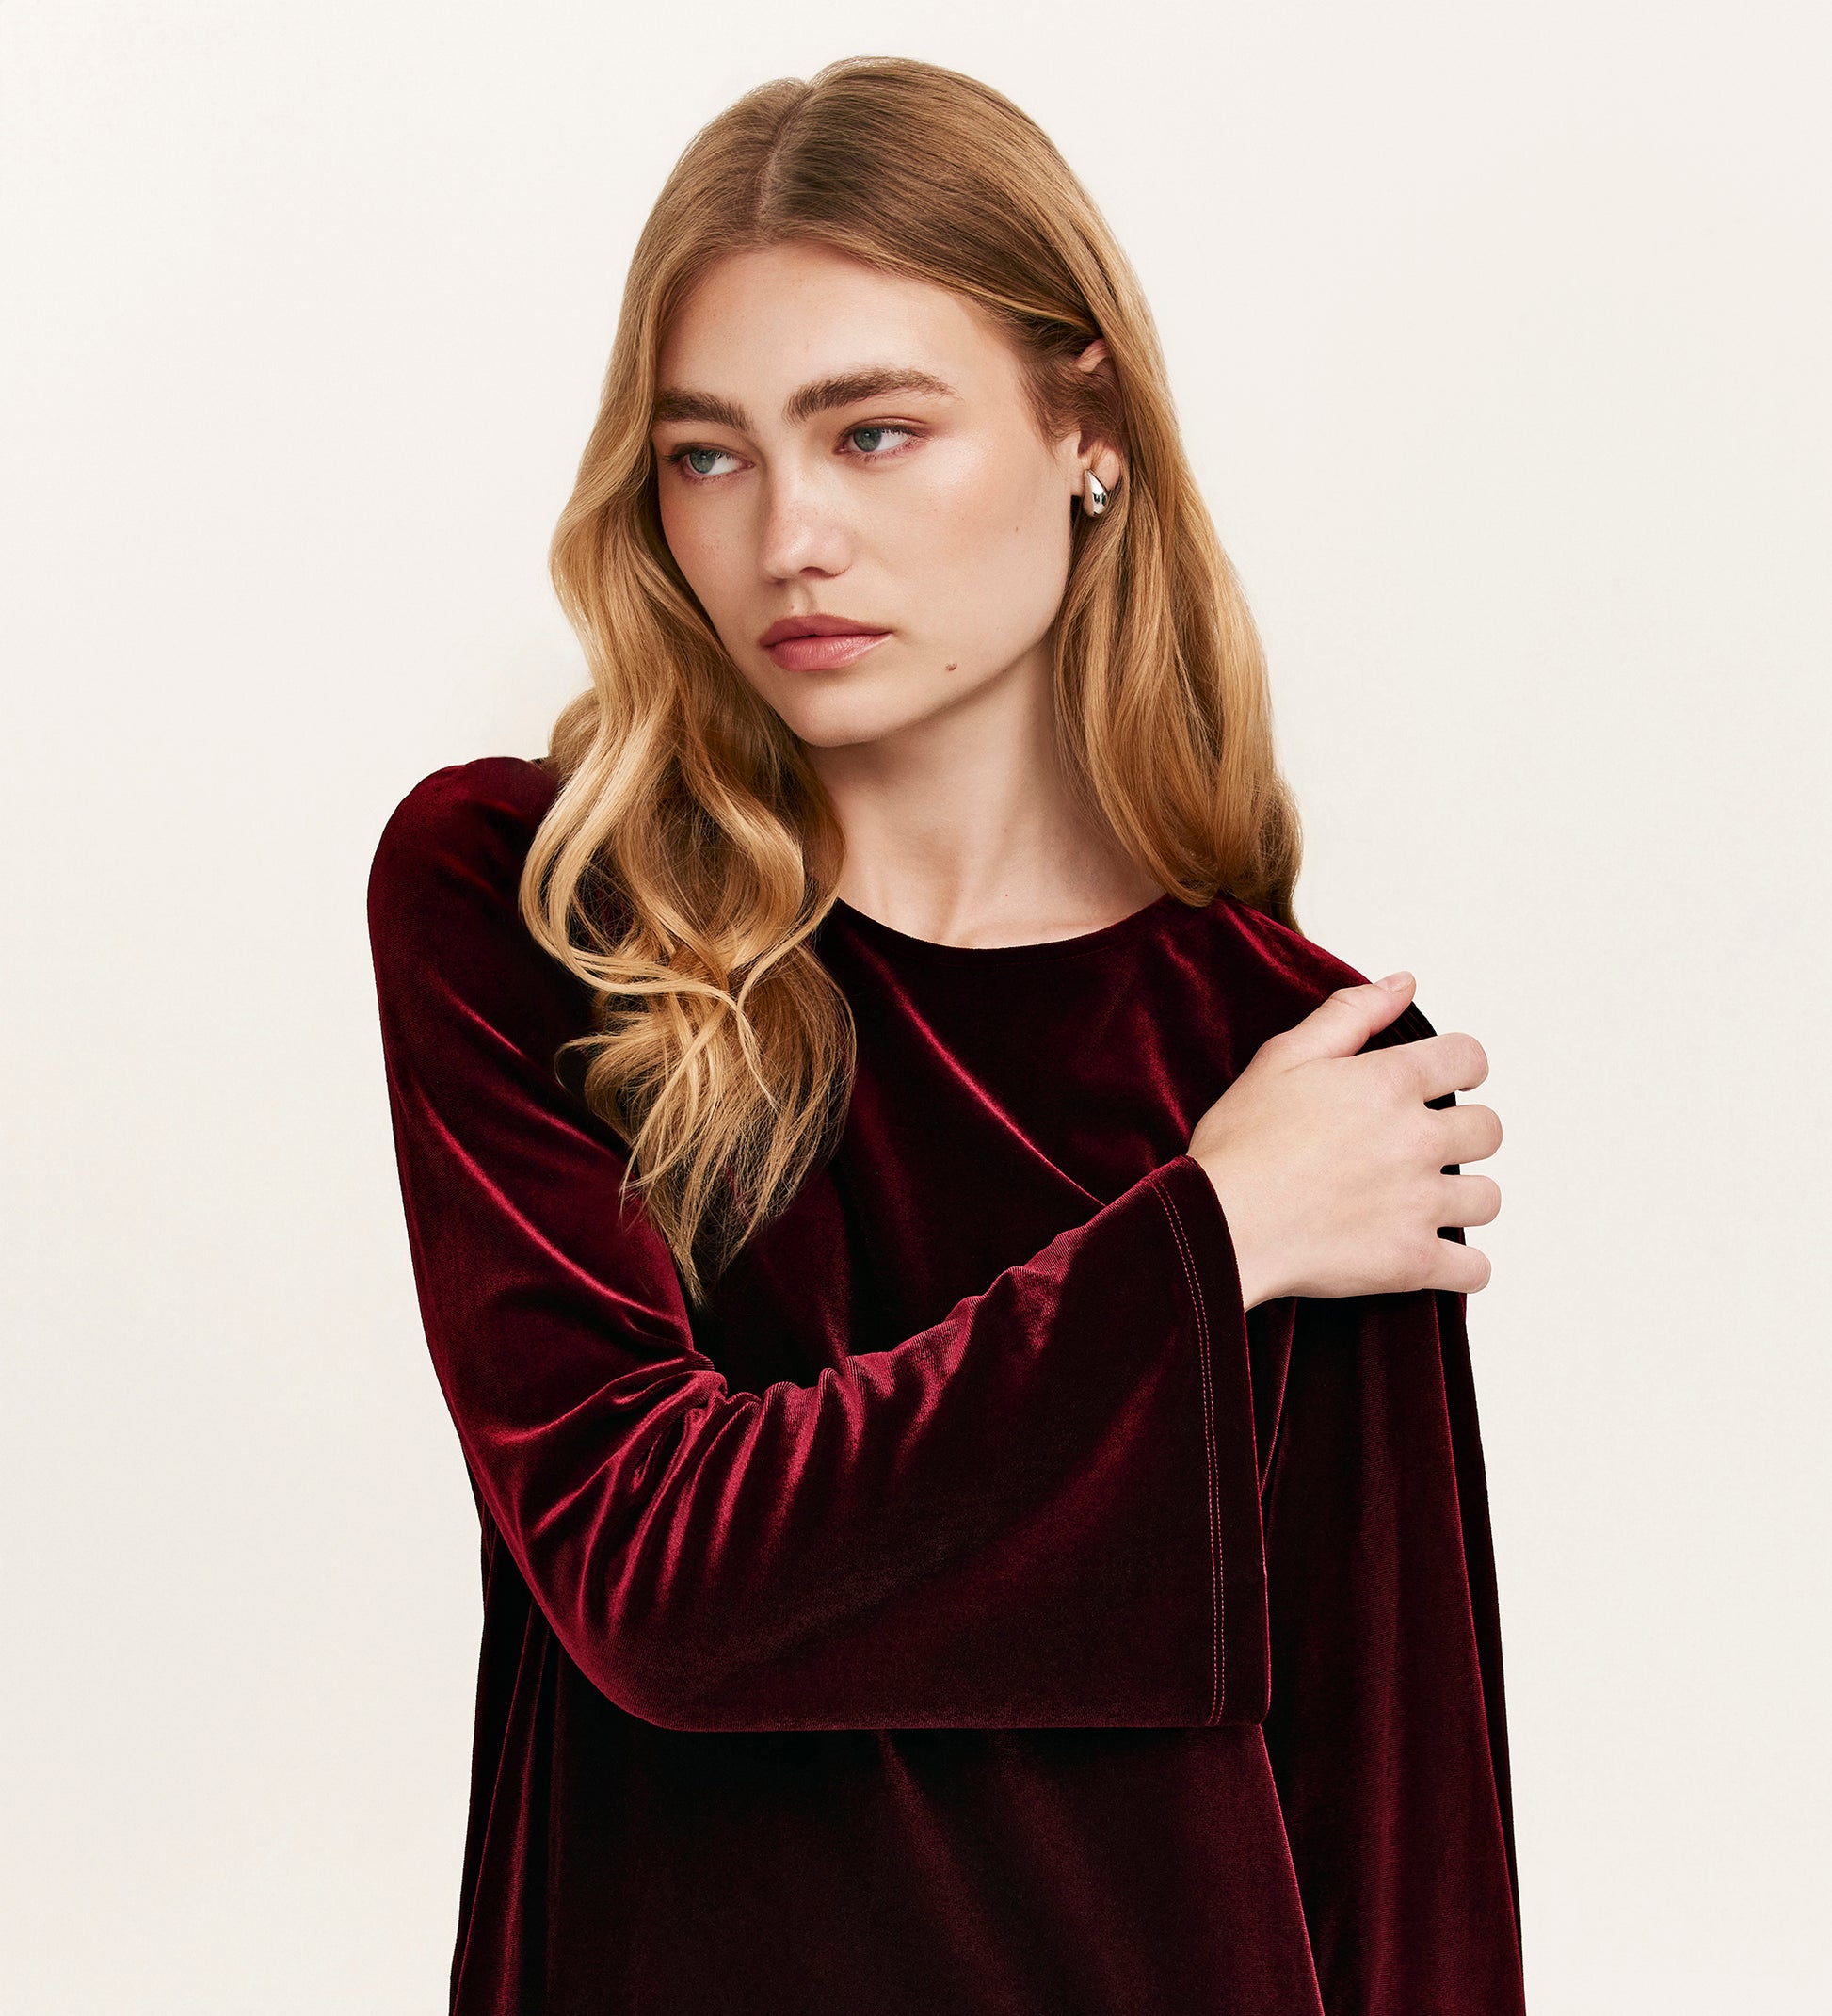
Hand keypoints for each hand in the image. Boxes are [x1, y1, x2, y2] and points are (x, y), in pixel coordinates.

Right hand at [1186, 973, 1501, 1309]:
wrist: (1217, 1224)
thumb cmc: (1241, 1142)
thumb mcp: (1283, 1058)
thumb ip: (1350, 1014)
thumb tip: (1405, 982)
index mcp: (1389, 1083)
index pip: (1470, 1058)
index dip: (1462, 1067)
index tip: (1445, 1083)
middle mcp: (1416, 1139)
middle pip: (1489, 1130)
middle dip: (1463, 1134)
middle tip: (1422, 1147)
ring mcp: (1418, 1204)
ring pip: (1487, 1199)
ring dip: (1462, 1199)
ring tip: (1421, 1202)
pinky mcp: (1410, 1261)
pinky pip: (1474, 1270)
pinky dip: (1461, 1267)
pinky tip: (1432, 1255)